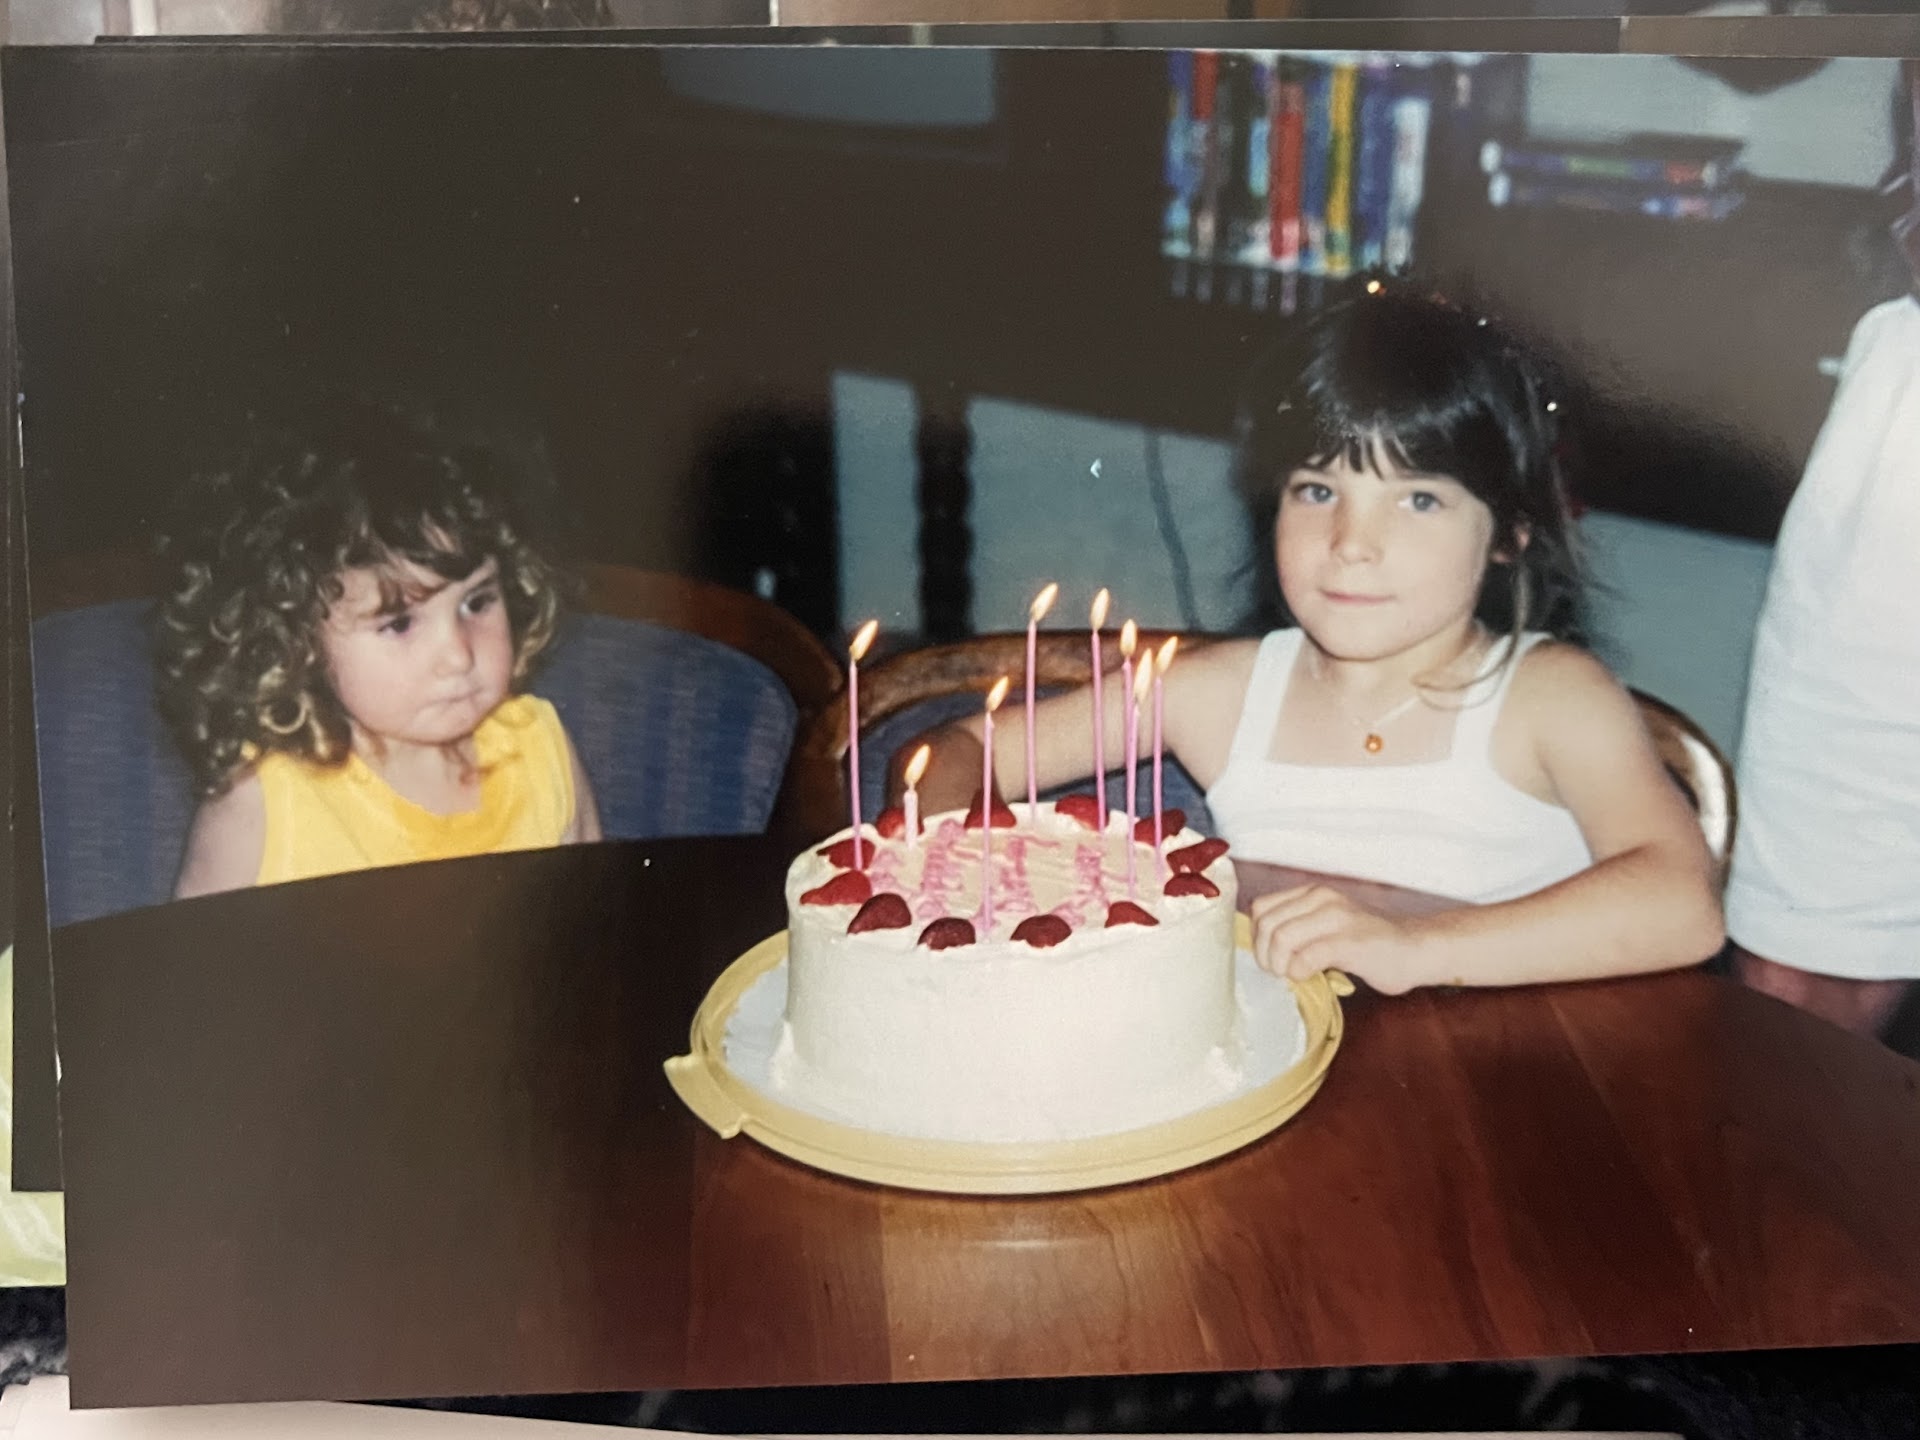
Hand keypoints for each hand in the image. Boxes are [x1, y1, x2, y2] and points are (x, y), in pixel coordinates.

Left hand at [1248, 884, 1428, 995]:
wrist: (1415, 949)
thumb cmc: (1369, 943)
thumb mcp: (1326, 925)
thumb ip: (1298, 928)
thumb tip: (1262, 948)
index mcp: (1313, 893)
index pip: (1261, 908)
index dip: (1257, 938)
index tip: (1271, 957)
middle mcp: (1322, 898)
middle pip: (1267, 924)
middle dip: (1265, 955)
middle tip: (1280, 972)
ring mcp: (1338, 918)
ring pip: (1282, 938)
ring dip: (1280, 965)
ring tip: (1293, 975)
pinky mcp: (1351, 942)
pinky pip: (1307, 956)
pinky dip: (1299, 972)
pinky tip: (1310, 976)